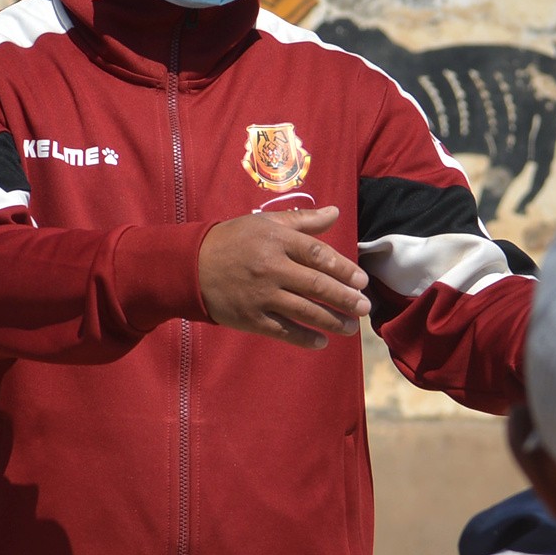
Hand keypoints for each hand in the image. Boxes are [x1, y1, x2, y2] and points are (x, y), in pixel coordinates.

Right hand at [199, 206, 370, 346]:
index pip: (318, 254)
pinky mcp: (250, 318)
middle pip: (316, 285)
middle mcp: (271, 267)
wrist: (190, 266)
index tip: (362, 280)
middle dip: (345, 298)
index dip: (343, 269)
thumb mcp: (264, 223)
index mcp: (276, 240)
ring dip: (332, 321)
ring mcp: (261, 295)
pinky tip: (322, 341)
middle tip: (364, 307)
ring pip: (304, 311)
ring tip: (351, 327)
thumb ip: (303, 220)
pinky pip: (284, 330)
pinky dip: (305, 338)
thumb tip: (336, 213)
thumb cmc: (232, 240)